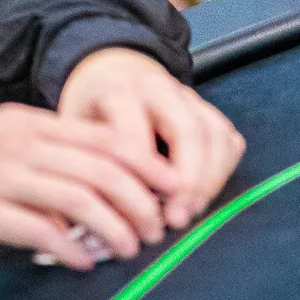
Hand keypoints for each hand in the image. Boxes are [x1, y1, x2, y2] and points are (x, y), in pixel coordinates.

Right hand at [0, 105, 182, 267]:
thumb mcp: (1, 130)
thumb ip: (45, 146)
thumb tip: (93, 172)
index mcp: (32, 123)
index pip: (106, 140)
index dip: (146, 164)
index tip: (174, 186)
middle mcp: (24, 145)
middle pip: (103, 171)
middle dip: (140, 202)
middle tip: (158, 228)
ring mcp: (2, 177)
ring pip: (78, 200)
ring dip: (113, 227)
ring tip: (130, 248)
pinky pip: (36, 230)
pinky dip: (67, 248)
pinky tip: (83, 261)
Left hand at [57, 48, 243, 230]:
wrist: (112, 68)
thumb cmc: (89, 112)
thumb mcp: (71, 132)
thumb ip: (84, 171)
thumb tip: (96, 231)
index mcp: (117, 90)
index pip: (134, 135)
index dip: (142, 176)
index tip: (143, 213)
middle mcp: (158, 87)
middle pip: (187, 130)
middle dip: (188, 179)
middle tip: (178, 219)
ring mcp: (188, 95)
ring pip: (214, 134)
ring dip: (209, 178)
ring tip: (193, 212)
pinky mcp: (208, 108)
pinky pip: (227, 138)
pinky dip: (222, 169)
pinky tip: (205, 196)